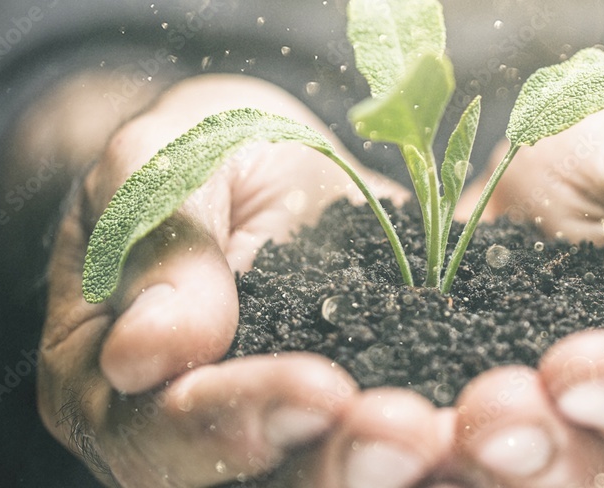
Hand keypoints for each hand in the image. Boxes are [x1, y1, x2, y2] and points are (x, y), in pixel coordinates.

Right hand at [37, 74, 449, 486]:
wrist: (262, 154)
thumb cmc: (192, 149)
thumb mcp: (161, 164)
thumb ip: (156, 244)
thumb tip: (144, 355)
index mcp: (113, 383)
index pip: (164, 429)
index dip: (237, 418)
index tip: (318, 387)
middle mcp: (192, 430)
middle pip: (256, 481)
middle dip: (335, 462)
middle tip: (408, 436)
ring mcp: (279, 428)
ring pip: (328, 473)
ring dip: (393, 465)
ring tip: (457, 436)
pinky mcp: (357, 405)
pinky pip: (392, 433)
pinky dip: (442, 437)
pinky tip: (490, 417)